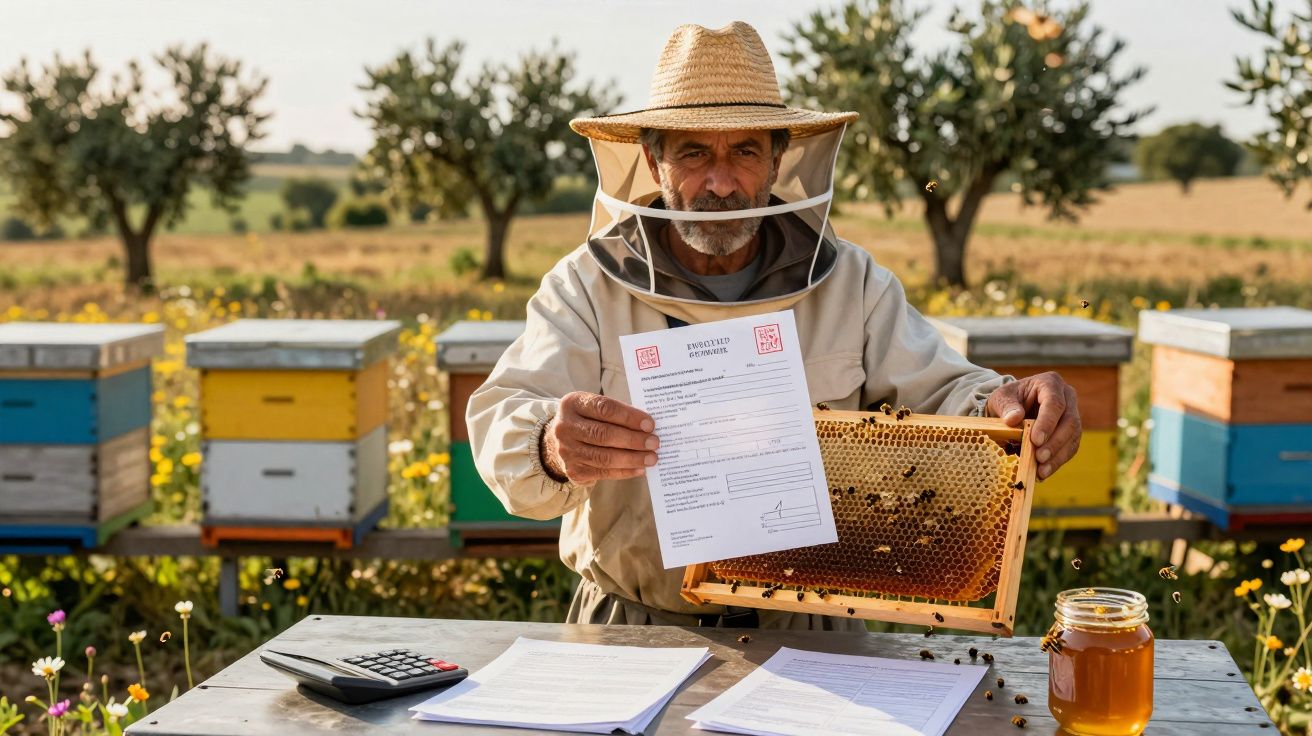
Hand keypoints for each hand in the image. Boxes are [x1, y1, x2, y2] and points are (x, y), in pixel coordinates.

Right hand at [541, 392, 658, 483]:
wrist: (559, 442)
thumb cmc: (587, 421)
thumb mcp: (593, 409)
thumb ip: (616, 414)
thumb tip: (648, 427)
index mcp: (573, 404)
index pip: (604, 408)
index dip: (629, 417)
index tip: (650, 424)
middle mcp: (565, 427)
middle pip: (603, 434)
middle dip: (633, 439)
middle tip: (654, 443)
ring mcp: (567, 450)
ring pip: (604, 457)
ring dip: (632, 458)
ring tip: (652, 458)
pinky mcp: (573, 470)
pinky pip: (603, 472)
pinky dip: (624, 471)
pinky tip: (640, 469)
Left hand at [985, 372, 1081, 480]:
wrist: (1013, 407)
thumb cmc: (1007, 400)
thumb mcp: (1001, 398)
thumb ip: (1006, 406)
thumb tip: (1013, 419)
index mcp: (1050, 383)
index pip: (1055, 403)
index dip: (1048, 423)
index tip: (1036, 440)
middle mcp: (1067, 397)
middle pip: (1069, 422)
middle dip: (1055, 442)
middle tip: (1039, 458)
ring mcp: (1072, 415)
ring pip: (1073, 437)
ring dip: (1058, 456)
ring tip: (1041, 470)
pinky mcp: (1072, 433)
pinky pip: (1070, 448)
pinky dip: (1057, 461)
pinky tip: (1043, 472)